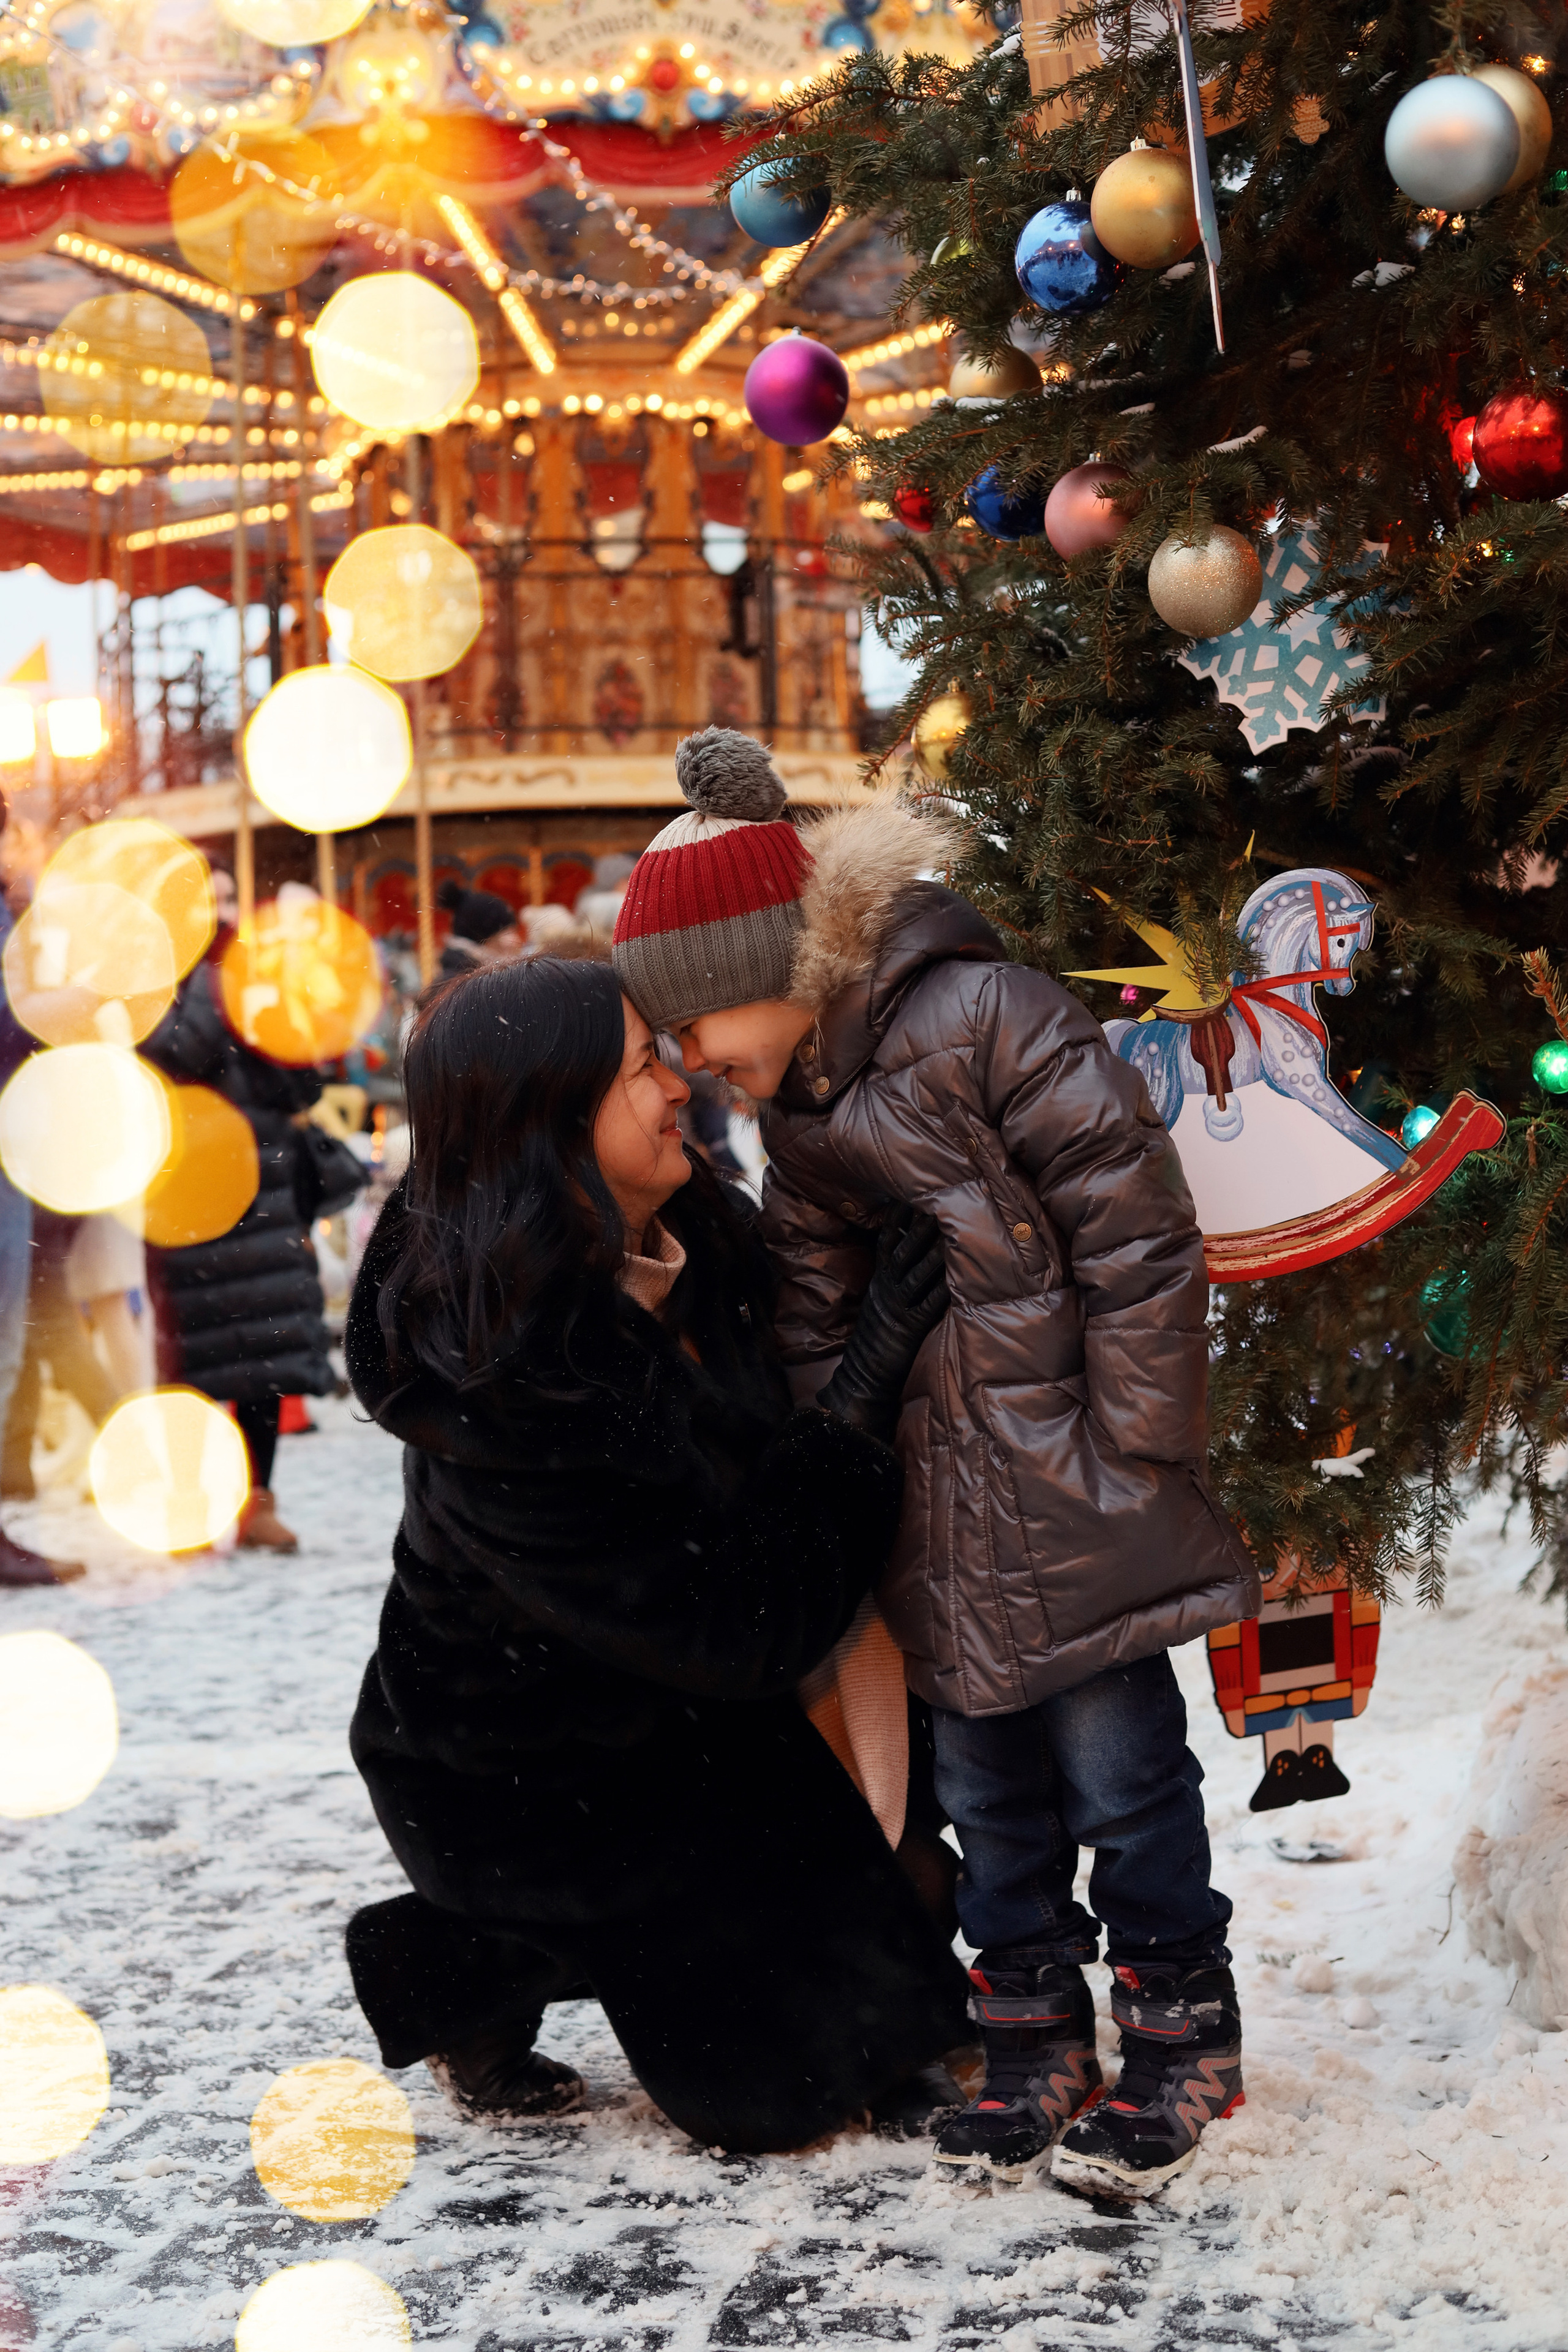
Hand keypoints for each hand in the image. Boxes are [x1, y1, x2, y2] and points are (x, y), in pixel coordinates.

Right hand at [817, 1206, 948, 1440]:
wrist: (863, 1376)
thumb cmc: (875, 1340)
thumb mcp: (878, 1303)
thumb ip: (890, 1280)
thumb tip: (905, 1257)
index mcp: (879, 1283)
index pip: (885, 1243)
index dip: (895, 1221)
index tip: (906, 1197)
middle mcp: (887, 1291)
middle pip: (903, 1252)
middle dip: (918, 1228)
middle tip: (934, 1202)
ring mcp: (898, 1309)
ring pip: (917, 1275)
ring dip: (934, 1253)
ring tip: (949, 1232)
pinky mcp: (911, 1329)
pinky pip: (929, 1305)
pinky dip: (942, 1291)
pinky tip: (956, 1277)